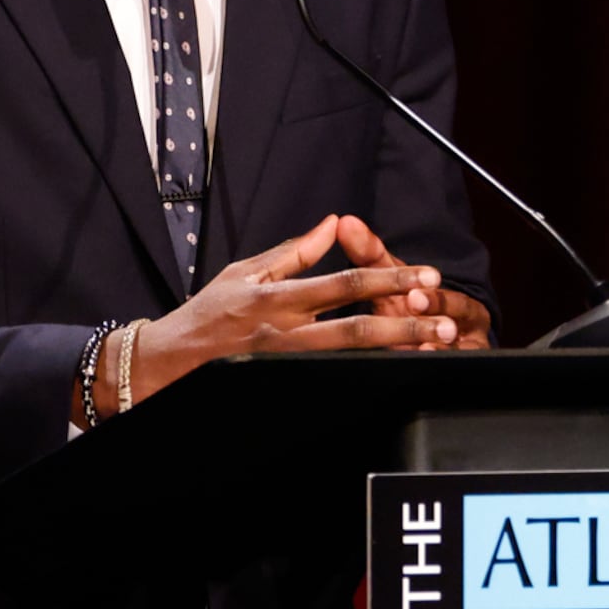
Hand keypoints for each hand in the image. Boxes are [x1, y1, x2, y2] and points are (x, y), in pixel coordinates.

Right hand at [122, 214, 465, 407]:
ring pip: (350, 359)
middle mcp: (284, 331)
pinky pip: (331, 380)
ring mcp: (284, 364)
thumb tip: (332, 224)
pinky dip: (366, 375)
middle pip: (356, 327)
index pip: (343, 283)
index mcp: (277, 297)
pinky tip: (396, 372)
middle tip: (448, 321)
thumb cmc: (203, 316)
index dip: (389, 279)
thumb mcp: (243, 273)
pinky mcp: (280, 385)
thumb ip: (294, 252)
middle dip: (407, 323)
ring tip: (434, 347)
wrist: (161, 365)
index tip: (426, 276)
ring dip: (395, 351)